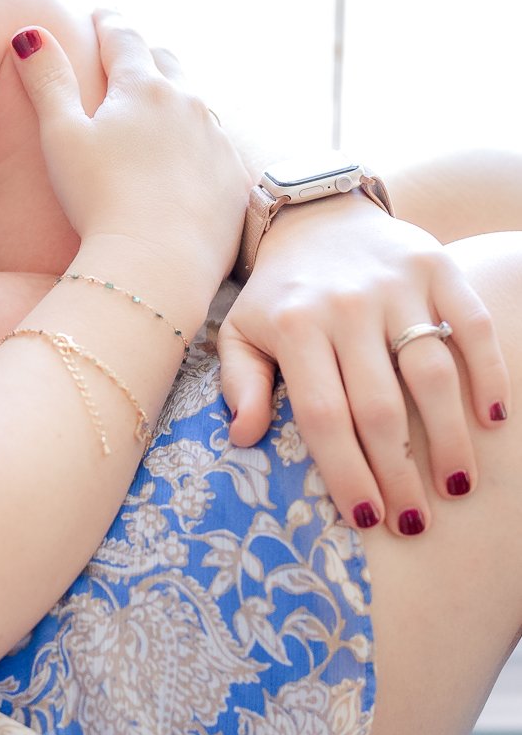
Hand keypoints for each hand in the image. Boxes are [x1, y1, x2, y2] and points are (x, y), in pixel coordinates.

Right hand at [11, 9, 248, 325]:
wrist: (158, 262)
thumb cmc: (99, 198)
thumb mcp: (61, 136)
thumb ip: (48, 81)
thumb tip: (30, 34)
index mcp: (142, 87)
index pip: (124, 38)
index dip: (108, 22)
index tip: (101, 13)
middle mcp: (187, 103)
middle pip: (166, 62)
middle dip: (145, 53)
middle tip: (131, 52)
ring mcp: (216, 141)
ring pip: (196, 101)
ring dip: (176, 94)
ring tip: (162, 101)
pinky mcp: (232, 179)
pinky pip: (216, 145)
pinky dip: (198, 139)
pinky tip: (188, 155)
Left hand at [218, 194, 511, 533]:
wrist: (318, 213)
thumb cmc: (281, 291)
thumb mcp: (242, 331)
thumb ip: (241, 383)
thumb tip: (242, 438)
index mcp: (295, 326)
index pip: (325, 416)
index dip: (348, 473)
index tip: (367, 518)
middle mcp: (347, 305)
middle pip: (381, 407)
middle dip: (400, 473)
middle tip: (414, 520)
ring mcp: (397, 285)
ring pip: (432, 374)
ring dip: (450, 439)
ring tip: (456, 486)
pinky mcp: (438, 267)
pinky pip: (472, 326)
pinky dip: (489, 373)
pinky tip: (492, 419)